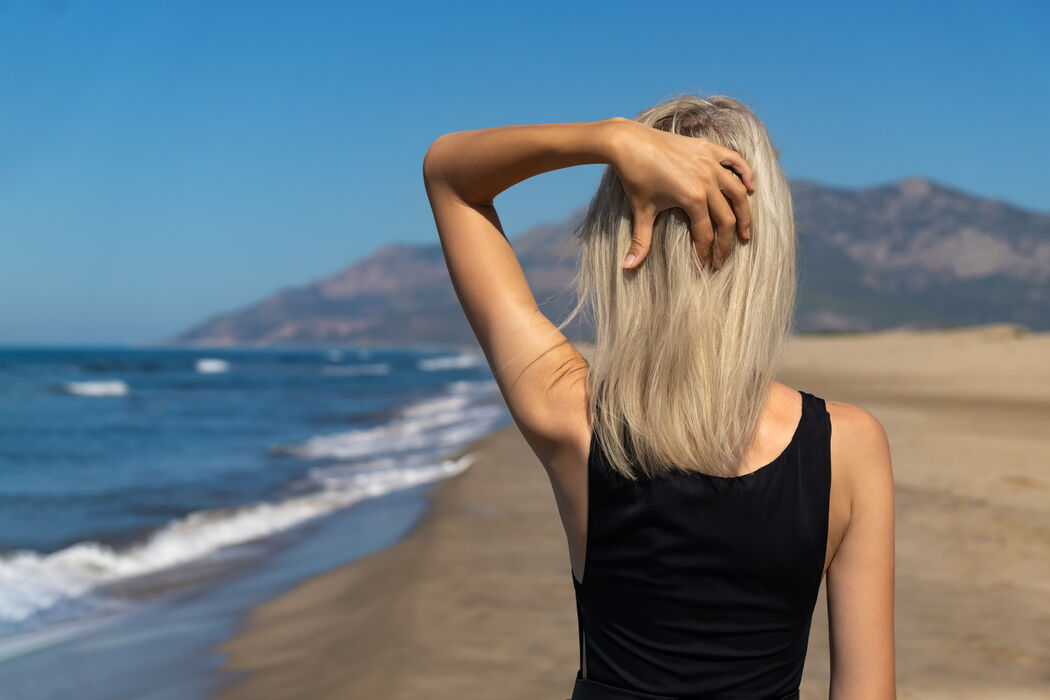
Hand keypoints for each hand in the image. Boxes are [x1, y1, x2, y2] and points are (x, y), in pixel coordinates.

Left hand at [608, 118, 754, 269]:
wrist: (629, 142)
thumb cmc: (635, 177)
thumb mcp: (641, 211)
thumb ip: (640, 241)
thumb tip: (627, 268)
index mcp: (692, 198)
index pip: (706, 233)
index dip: (706, 251)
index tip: (704, 263)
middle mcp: (707, 180)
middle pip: (726, 218)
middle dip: (726, 242)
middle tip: (723, 257)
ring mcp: (710, 163)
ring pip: (738, 192)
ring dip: (744, 214)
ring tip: (744, 233)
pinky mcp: (708, 149)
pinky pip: (735, 160)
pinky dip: (746, 174)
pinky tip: (751, 188)